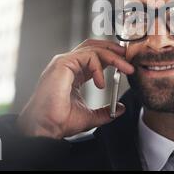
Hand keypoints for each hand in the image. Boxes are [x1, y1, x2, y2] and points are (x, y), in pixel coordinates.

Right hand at [16, 39, 133, 138]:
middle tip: (128, 56)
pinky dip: (98, 66)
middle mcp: (68, 65)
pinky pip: (87, 56)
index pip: (94, 56)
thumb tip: (120, 108)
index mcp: (74, 74)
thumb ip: (105, 111)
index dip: (111, 57)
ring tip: (125, 67)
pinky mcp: (62, 63)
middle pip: (93, 46)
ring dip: (112, 56)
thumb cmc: (59, 121)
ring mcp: (64, 62)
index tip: (125, 64)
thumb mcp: (90, 116)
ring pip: (93, 49)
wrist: (46, 127)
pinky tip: (100, 83)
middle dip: (113, 49)